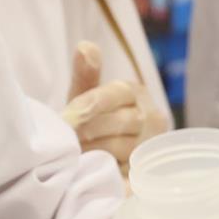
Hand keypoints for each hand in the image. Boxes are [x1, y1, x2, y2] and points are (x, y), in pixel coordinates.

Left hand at [63, 42, 145, 171]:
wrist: (96, 152)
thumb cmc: (89, 120)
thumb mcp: (83, 96)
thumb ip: (85, 74)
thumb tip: (85, 46)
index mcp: (134, 92)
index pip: (118, 92)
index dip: (92, 104)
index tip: (70, 116)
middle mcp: (151, 116)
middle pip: (121, 121)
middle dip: (89, 131)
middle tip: (67, 140)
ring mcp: (152, 145)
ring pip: (124, 147)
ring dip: (95, 151)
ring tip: (74, 155)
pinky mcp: (147, 170)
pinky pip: (128, 171)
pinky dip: (108, 170)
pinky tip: (90, 170)